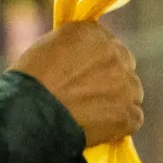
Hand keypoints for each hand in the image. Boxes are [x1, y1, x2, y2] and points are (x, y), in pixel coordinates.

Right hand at [11, 20, 143, 147]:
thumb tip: (83, 58)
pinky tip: (101, 129)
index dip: (96, 60)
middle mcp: (114, 54)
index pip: (106, 43)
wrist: (29, 115)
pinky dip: (120, 124)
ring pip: (132, 91)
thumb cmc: (28, 83)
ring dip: (119, 100)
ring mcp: (125, 84)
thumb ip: (73, 47)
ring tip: (94, 114)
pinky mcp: (128, 113)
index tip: (86, 73)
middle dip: (111, 77)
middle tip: (92, 94)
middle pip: (124, 64)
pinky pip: (134, 117)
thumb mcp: (47, 48)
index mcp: (93, 33)